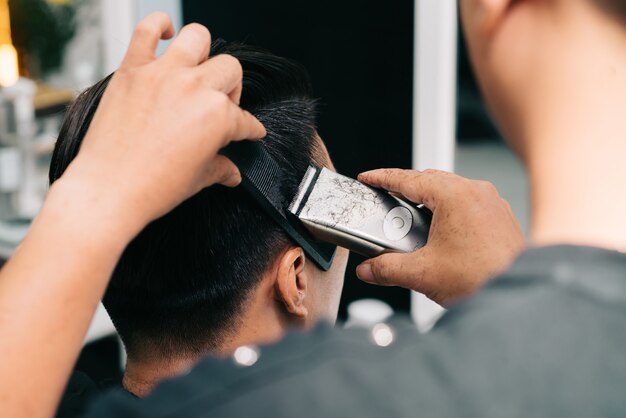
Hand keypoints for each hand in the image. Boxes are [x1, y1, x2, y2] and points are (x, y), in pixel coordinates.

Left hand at [57, 12, 265, 227]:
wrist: (109, 190)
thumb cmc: (152, 187)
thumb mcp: (198, 180)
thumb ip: (220, 168)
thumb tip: (231, 171)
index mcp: (218, 116)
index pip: (245, 119)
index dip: (249, 129)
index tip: (249, 131)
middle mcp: (194, 88)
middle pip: (230, 70)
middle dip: (231, 90)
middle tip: (220, 107)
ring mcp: (163, 74)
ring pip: (198, 38)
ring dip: (203, 54)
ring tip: (197, 71)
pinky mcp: (133, 69)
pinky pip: (146, 29)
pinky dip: (159, 25)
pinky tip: (166, 35)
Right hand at [355, 169, 524, 304]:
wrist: (520, 296)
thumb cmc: (484, 279)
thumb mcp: (423, 273)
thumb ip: (387, 268)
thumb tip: (368, 269)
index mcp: (455, 196)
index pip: (409, 178)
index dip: (383, 177)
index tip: (368, 178)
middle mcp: (476, 192)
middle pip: (430, 180)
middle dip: (405, 189)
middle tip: (385, 199)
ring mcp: (491, 203)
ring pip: (450, 191)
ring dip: (427, 201)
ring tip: (411, 220)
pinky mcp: (499, 217)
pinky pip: (467, 203)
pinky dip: (448, 211)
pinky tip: (439, 233)